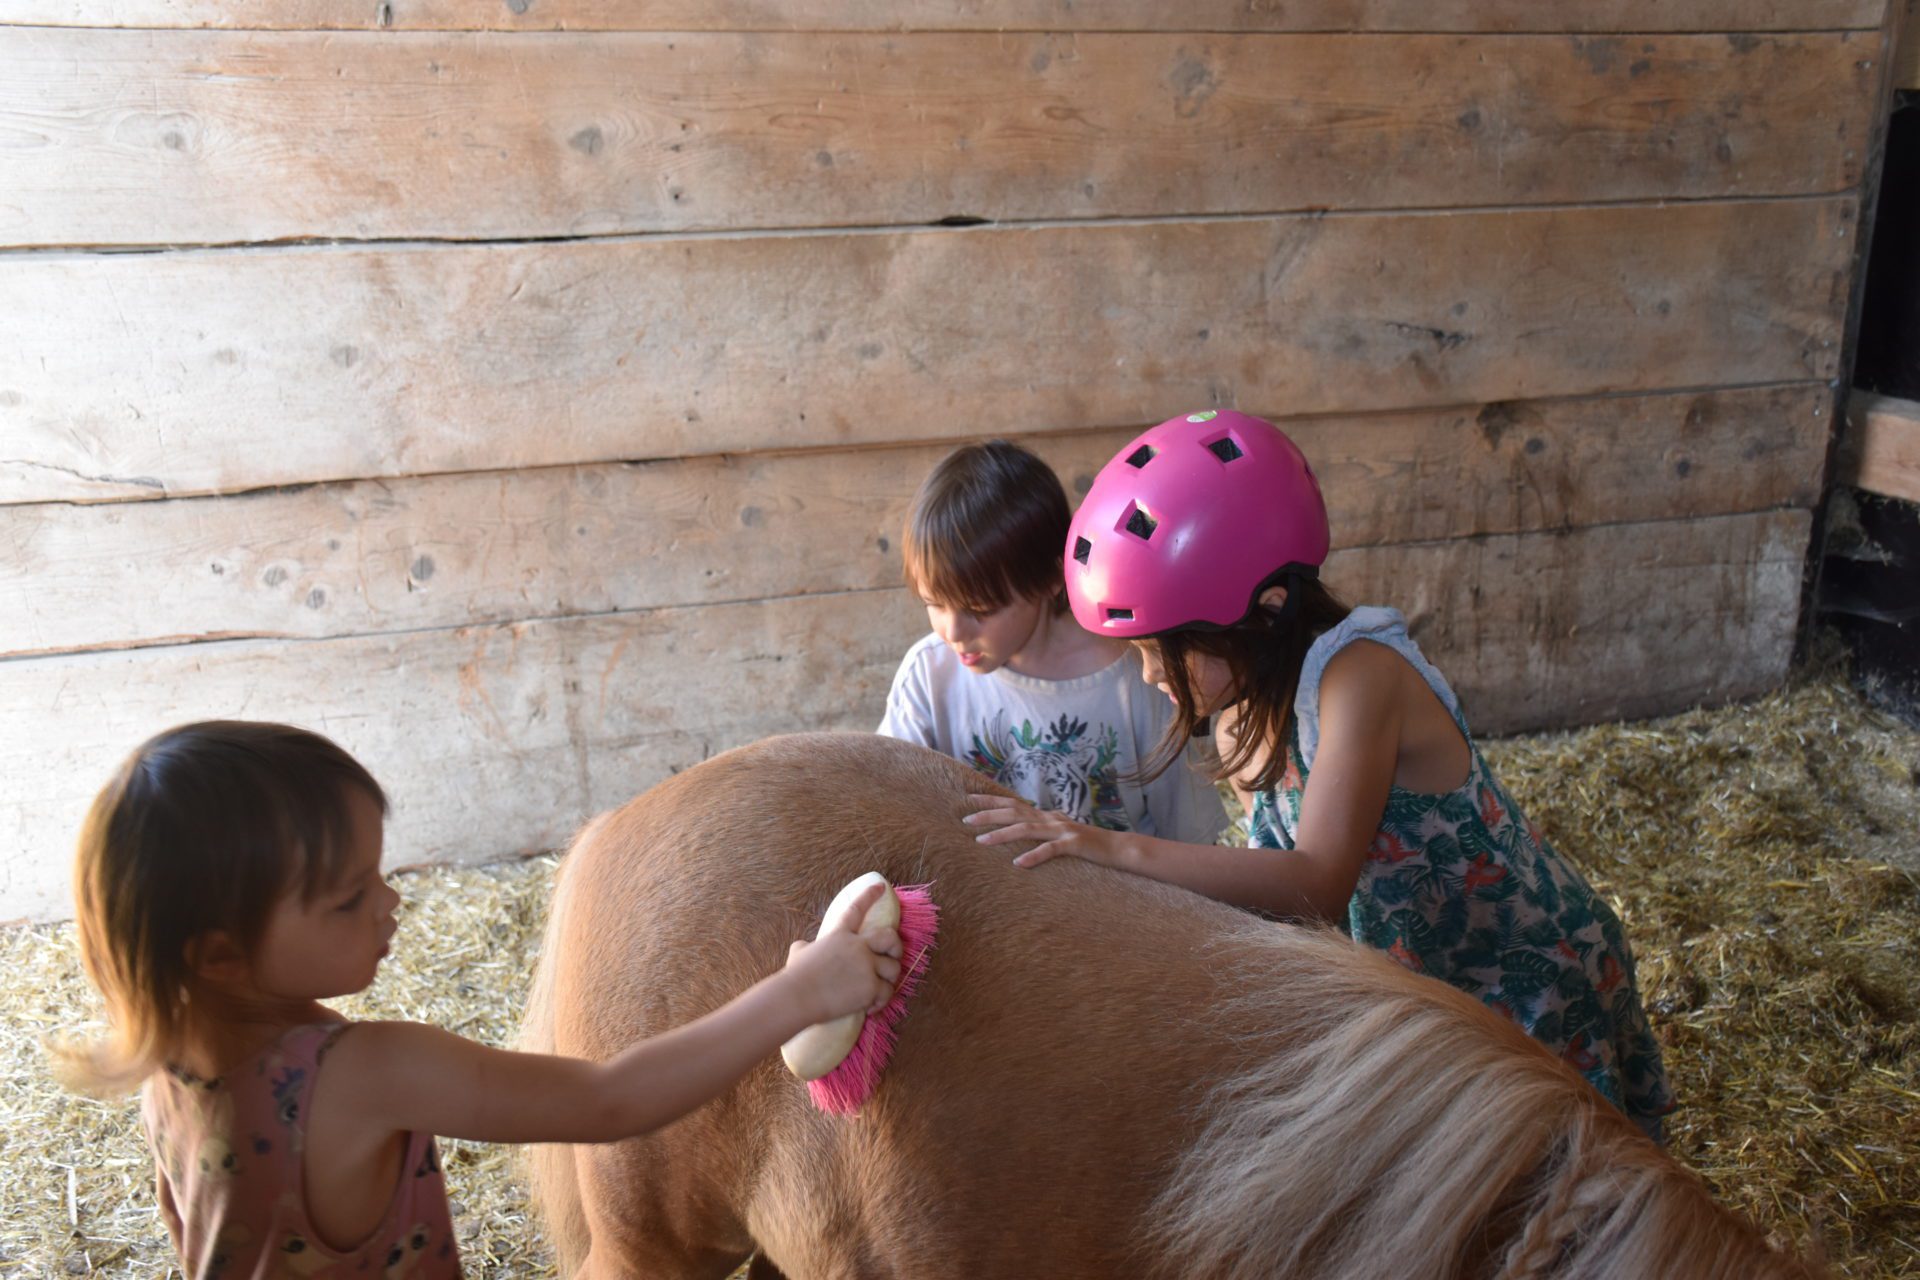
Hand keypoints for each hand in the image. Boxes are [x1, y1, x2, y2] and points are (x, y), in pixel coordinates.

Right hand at [784, 881, 902, 1022]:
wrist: (797, 996)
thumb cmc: (794, 977)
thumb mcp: (798, 953)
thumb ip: (806, 947)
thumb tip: (803, 948)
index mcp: (839, 935)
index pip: (856, 910)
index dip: (870, 896)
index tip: (882, 886)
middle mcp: (857, 946)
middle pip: (889, 937)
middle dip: (897, 947)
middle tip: (894, 957)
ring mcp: (866, 965)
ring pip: (893, 969)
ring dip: (888, 981)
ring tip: (877, 991)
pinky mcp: (870, 986)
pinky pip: (887, 992)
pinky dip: (881, 1002)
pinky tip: (870, 1007)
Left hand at [964, 793, 1126, 869]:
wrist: (1119, 849)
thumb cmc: (1087, 845)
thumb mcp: (1060, 834)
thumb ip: (1041, 830)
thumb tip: (1019, 828)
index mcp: (1046, 816)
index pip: (1013, 804)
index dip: (991, 801)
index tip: (968, 800)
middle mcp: (1051, 819)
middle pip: (1015, 812)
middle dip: (989, 815)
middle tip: (966, 820)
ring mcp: (1062, 830)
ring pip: (1027, 829)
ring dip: (1002, 834)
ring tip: (982, 840)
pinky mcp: (1074, 845)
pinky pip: (1050, 850)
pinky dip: (1033, 856)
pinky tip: (1018, 864)